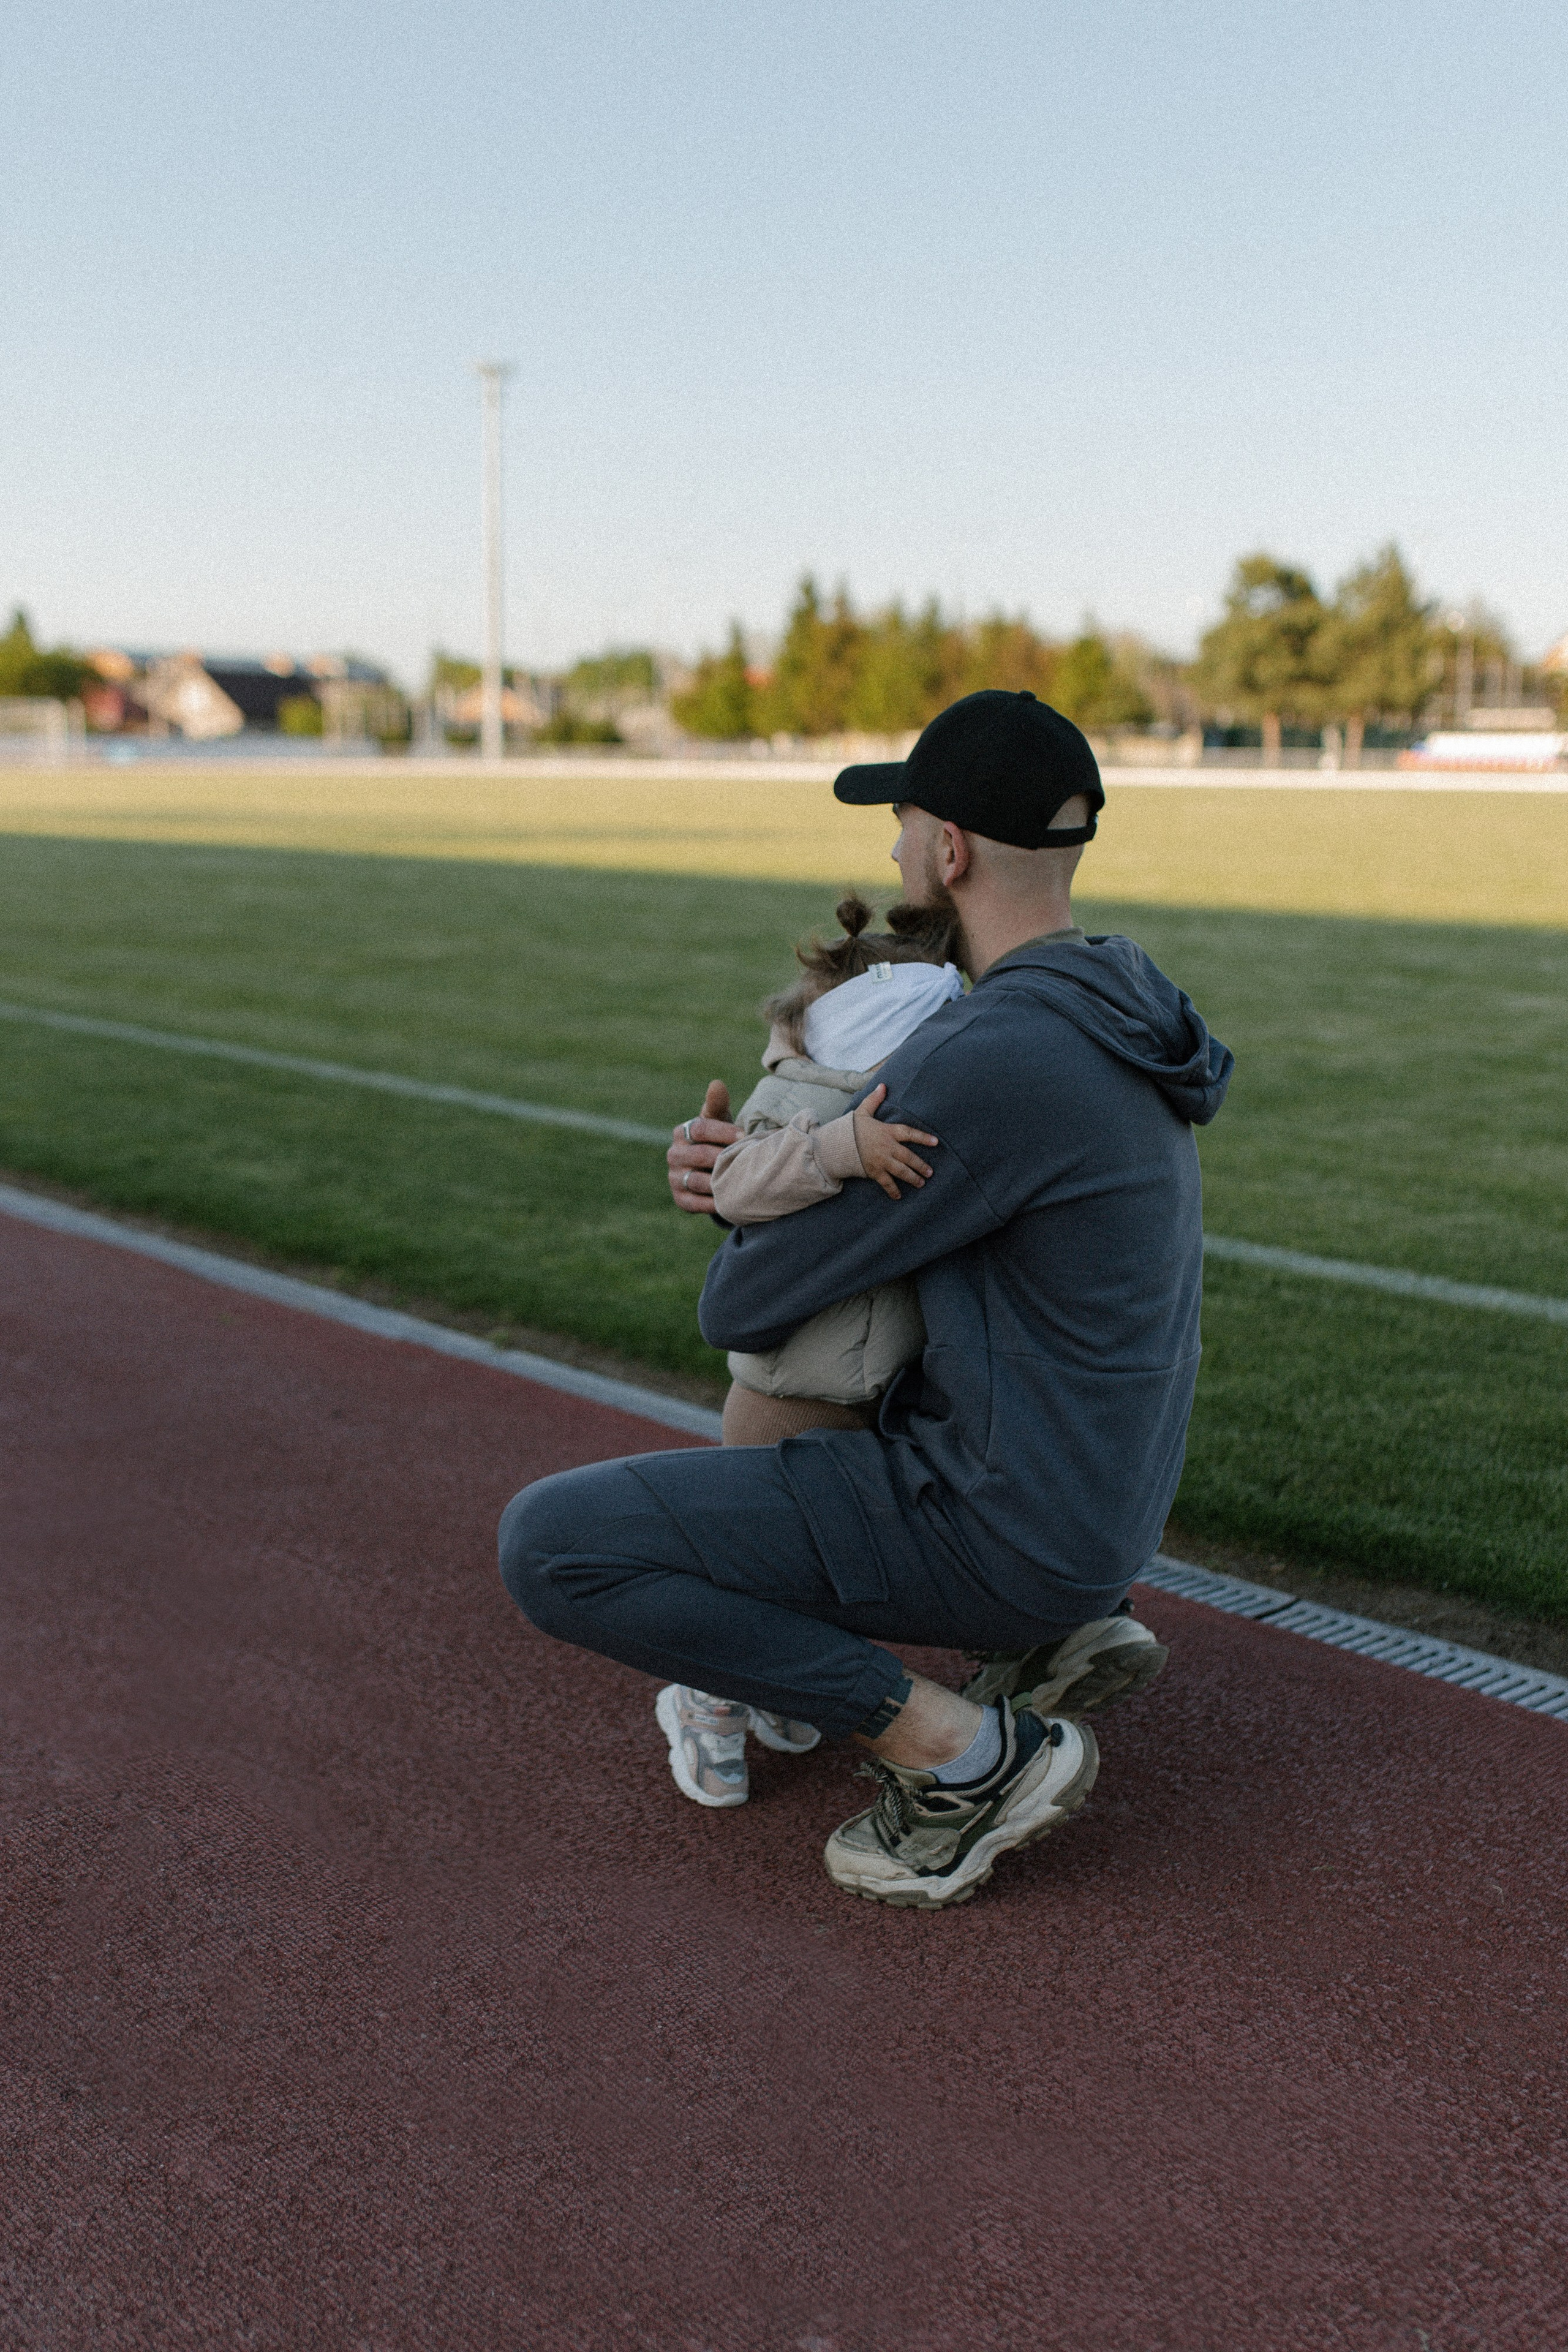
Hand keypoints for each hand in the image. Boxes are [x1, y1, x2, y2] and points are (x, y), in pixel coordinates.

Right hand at [668, 1079, 741, 1212]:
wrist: (714, 1169)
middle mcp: (674, 1154)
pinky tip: (730, 1200)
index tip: (744, 1137)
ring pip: (697, 1180)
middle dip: (724, 1157)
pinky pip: (694, 1203)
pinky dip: (712, 1203)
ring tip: (740, 1181)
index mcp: (682, 1132)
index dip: (723, 1132)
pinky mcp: (680, 1199)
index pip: (700, 1129)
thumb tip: (716, 1084)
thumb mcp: (720, 1120)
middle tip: (746, 1161)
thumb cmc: (720, 1138)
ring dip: (719, 1182)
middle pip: (700, 1155)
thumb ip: (717, 1104)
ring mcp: (674, 1177)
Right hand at [852, 1084, 938, 1200]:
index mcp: (887, 1132)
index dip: (923, 1138)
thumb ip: (874, 1100)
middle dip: (921, 1166)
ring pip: (901, 1172)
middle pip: (909, 1157)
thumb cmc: (852, 1129)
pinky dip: (893, 1191)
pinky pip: (886, 1183)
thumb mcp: (862, 1112)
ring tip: (922, 1183)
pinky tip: (899, 1196)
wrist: (836, 1145)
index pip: (909, 1133)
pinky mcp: (873, 1172)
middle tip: (930, 1172)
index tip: (936, 1142)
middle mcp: (887, 1147)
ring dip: (913, 1178)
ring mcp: (881, 1161)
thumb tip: (883, 1085)